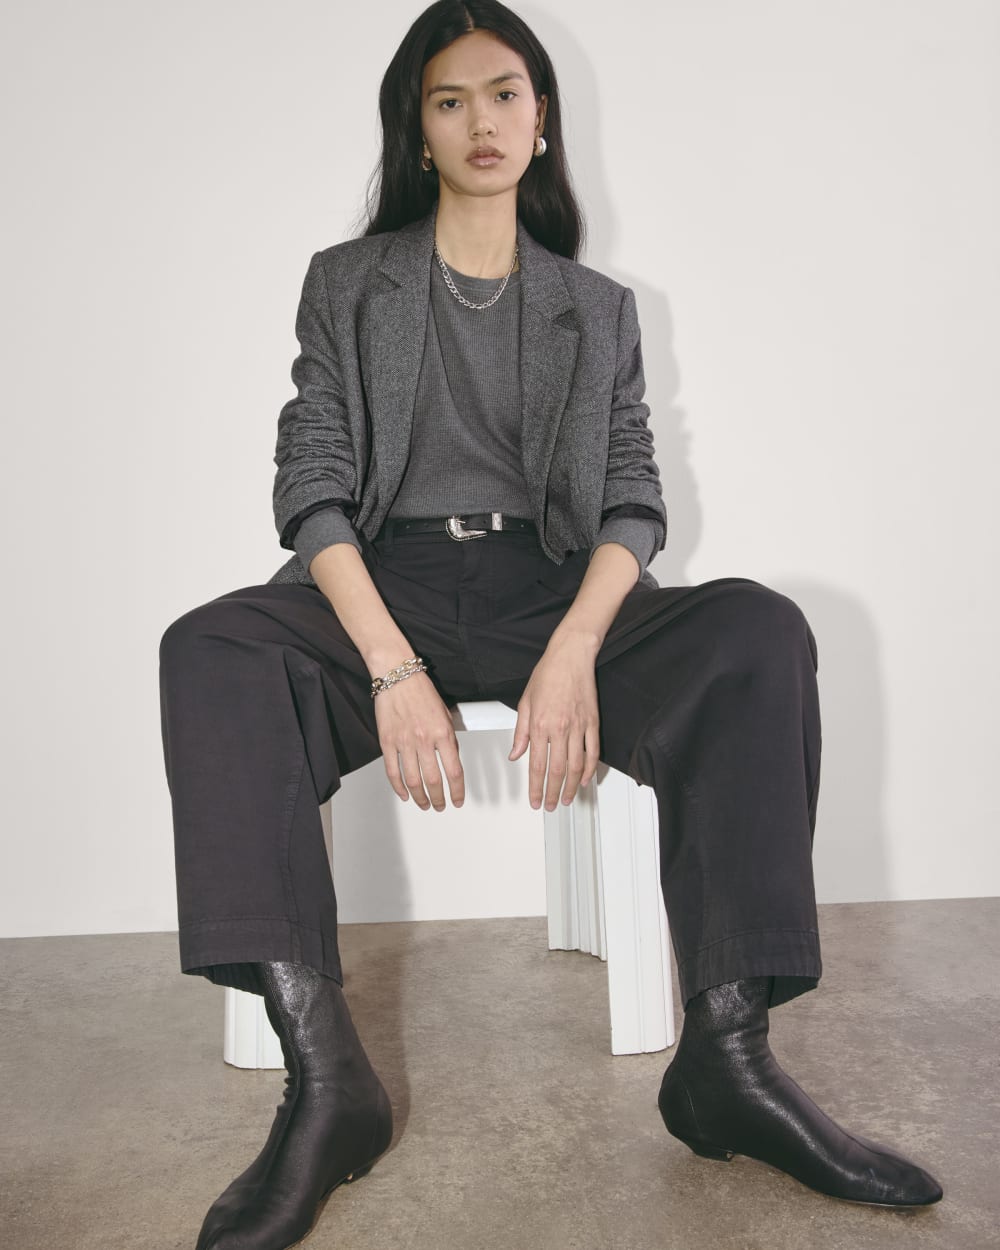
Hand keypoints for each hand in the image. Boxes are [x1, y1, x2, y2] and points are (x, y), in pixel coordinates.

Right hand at [373, 672, 464, 811]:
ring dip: (420, 798)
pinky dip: (399, 787)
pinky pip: (392, 771)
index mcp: (442, 733)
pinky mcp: (387, 742)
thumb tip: (451, 759)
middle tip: (440, 806)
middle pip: (433, 781)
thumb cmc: (421, 691)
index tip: (457, 800)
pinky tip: (404, 794)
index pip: (454, 771)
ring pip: (413, 781)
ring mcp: (403, 742)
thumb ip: (448, 739)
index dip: (457, 791)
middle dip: (439, 798)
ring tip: (424, 804)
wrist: (398, 676)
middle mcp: (424, 740)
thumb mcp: (445, 714)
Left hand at [508, 636, 600, 809]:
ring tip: (569, 799)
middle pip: (558, 771)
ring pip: (577, 765)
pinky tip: (587, 779)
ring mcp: (578, 726)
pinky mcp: (593, 722)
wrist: (570, 656)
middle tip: (552, 806)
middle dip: (554, 793)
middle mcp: (559, 728)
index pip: (536, 765)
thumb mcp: (525, 702)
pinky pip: (593, 751)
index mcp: (539, 724)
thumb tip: (515, 754)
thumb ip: (520, 732)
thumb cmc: (547, 674)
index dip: (536, 787)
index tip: (536, 800)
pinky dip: (591, 769)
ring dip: (573, 786)